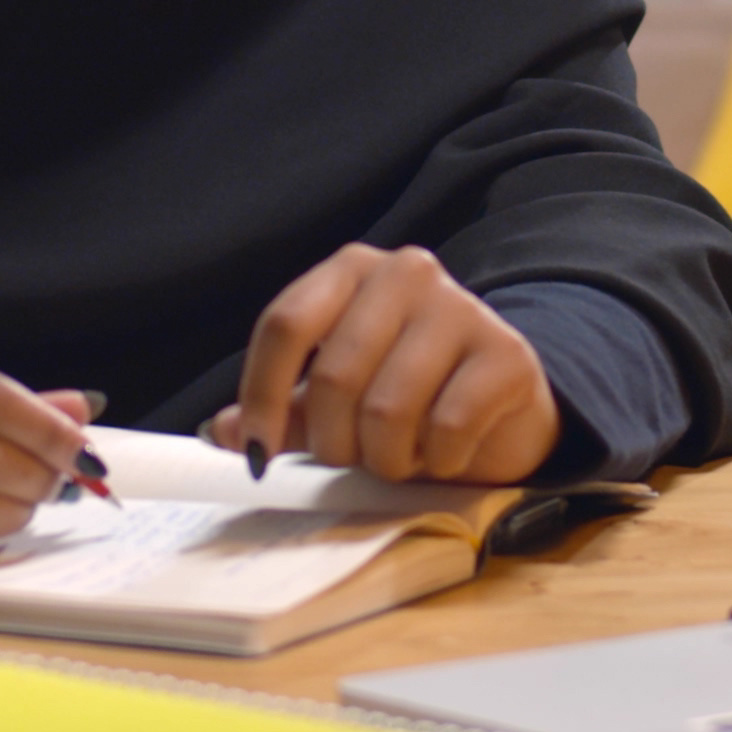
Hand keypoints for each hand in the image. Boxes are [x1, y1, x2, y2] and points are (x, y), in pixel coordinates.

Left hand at [203, 244, 558, 483]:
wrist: (504, 408)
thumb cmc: (410, 396)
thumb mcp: (337, 401)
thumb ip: (284, 410)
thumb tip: (225, 432)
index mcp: (350, 271)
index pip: (286, 324)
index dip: (262, 395)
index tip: (258, 454)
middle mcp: (405, 273)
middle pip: (334, 377)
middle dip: (334, 443)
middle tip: (352, 460)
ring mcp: (461, 307)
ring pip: (387, 409)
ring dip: (386, 458)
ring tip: (399, 457)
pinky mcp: (505, 353)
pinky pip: (447, 427)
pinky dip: (436, 461)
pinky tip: (445, 454)